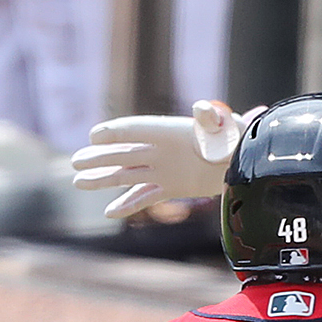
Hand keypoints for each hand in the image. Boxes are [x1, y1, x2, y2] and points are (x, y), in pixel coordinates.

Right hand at [68, 100, 253, 217]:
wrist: (244, 162)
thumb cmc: (234, 139)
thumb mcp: (223, 127)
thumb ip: (209, 118)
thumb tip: (202, 108)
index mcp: (168, 131)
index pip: (135, 130)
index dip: (115, 132)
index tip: (95, 136)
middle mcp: (160, 150)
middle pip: (123, 153)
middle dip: (100, 157)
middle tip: (76, 161)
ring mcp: (163, 170)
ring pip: (126, 175)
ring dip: (103, 179)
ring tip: (78, 182)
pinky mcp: (171, 187)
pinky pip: (144, 197)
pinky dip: (128, 205)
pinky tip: (109, 213)